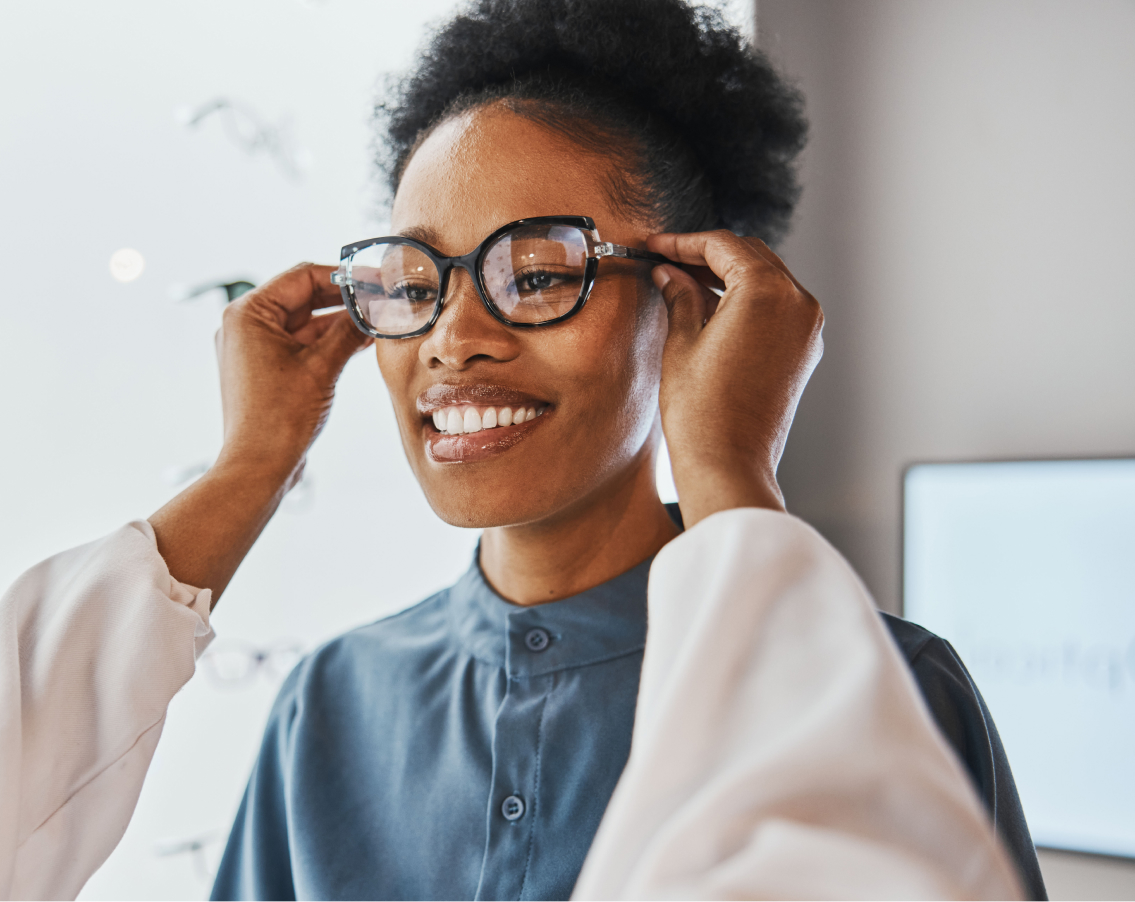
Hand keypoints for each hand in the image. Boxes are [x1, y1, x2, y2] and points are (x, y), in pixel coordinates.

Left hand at [214, 263, 372, 481]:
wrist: (260, 465)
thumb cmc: (279, 417)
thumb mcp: (322, 366)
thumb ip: (348, 331)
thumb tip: (375, 308)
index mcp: (249, 314)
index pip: (303, 276)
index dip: (344, 277)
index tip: (375, 280)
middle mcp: (246, 326)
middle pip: (303, 297)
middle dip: (344, 300)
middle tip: (381, 300)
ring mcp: (254, 348)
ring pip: (305, 322)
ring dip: (339, 323)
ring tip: (377, 321)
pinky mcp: (266, 369)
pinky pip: (301, 344)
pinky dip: (328, 342)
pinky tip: (359, 342)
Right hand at [647, 231, 822, 527]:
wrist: (729, 465)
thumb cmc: (702, 413)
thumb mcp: (681, 343)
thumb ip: (680, 296)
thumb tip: (669, 273)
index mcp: (767, 291)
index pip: (722, 246)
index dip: (682, 241)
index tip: (656, 245)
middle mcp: (797, 302)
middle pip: (750, 255)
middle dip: (707, 254)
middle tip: (667, 260)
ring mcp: (807, 328)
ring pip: (767, 278)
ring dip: (728, 274)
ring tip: (685, 282)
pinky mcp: (805, 350)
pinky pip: (778, 306)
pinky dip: (747, 298)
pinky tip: (713, 307)